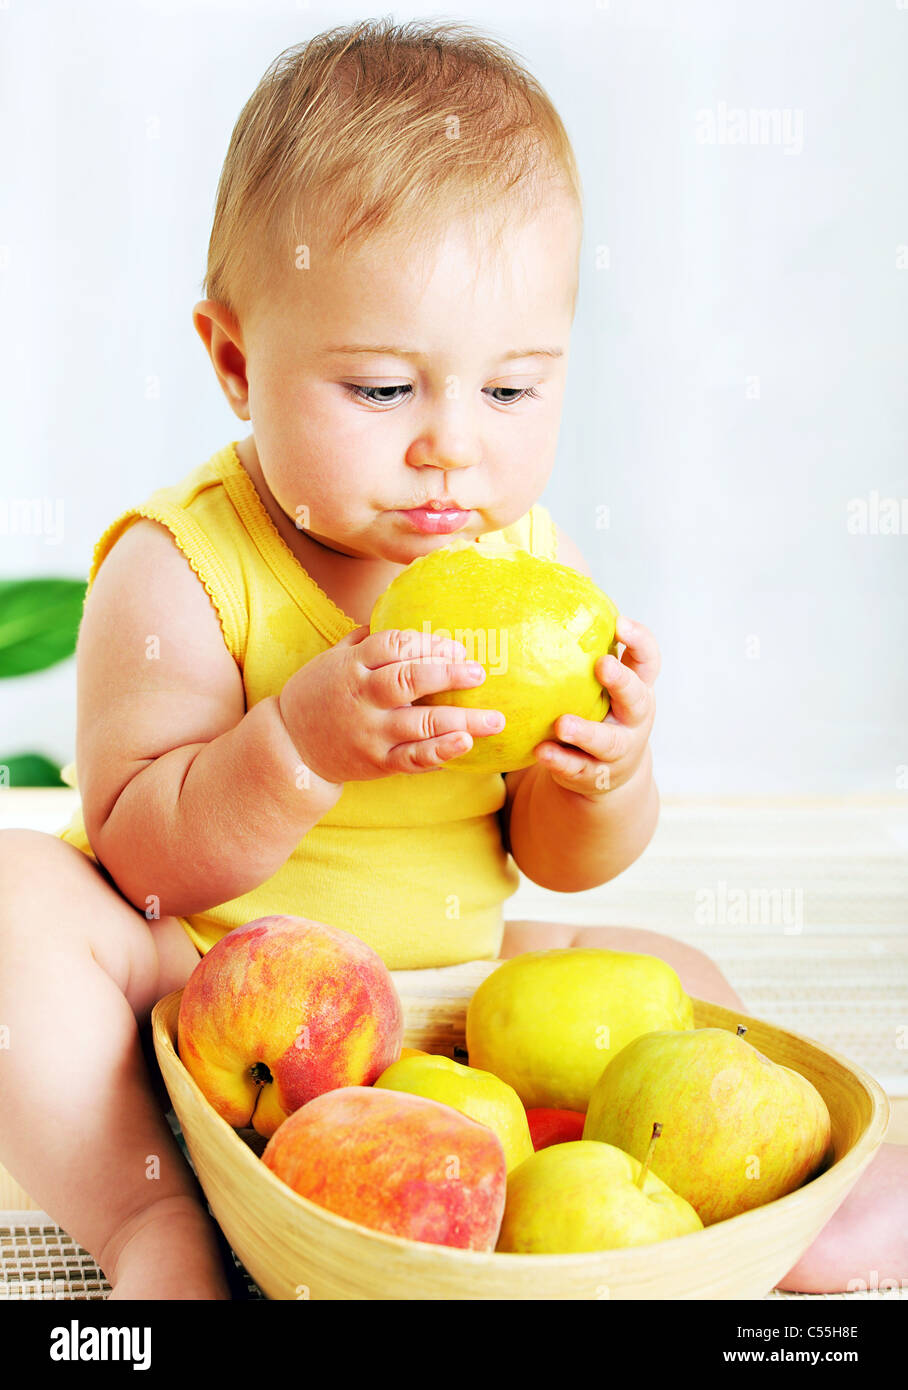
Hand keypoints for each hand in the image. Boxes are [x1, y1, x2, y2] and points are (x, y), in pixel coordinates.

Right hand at [277, 625, 505, 785]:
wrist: (290, 744)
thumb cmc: (320, 693)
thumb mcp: (334, 658)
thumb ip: (368, 639)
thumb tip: (405, 607)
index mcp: (352, 665)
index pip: (393, 646)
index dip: (428, 645)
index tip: (458, 648)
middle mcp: (361, 698)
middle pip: (407, 681)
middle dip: (447, 675)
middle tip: (480, 674)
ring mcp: (369, 732)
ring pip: (419, 724)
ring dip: (460, 721)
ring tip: (494, 719)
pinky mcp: (377, 762)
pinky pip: (412, 759)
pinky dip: (439, 752)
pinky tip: (464, 744)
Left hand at [533, 615, 658, 800]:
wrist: (607, 773)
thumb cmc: (598, 710)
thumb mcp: (602, 684)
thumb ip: (585, 651)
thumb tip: (548, 592)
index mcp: (637, 688)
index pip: (648, 660)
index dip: (639, 641)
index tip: (620, 623)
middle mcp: (633, 718)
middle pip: (637, 699)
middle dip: (621, 682)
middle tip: (602, 665)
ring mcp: (617, 750)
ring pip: (607, 742)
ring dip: (586, 732)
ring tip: (562, 724)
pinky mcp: (593, 775)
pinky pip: (577, 769)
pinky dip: (560, 761)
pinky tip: (541, 751)